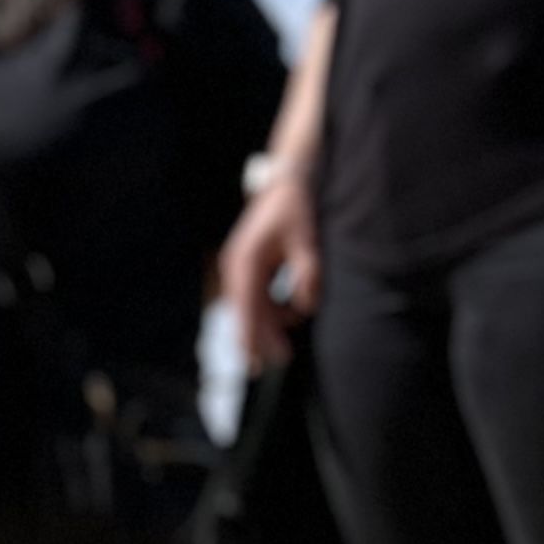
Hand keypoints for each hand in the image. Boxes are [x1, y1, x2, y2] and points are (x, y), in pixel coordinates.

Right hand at [219, 171, 321, 371]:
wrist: (288, 181)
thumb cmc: (297, 208)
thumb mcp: (307, 240)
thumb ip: (307, 274)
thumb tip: (305, 308)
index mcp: (246, 261)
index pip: (247, 309)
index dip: (254, 338)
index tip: (263, 362)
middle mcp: (236, 267)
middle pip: (245, 313)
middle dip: (261, 338)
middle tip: (281, 360)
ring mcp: (239, 267)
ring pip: (250, 307)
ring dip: (270, 322)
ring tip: (296, 325)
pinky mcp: (248, 267)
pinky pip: (256, 296)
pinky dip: (272, 308)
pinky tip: (292, 311)